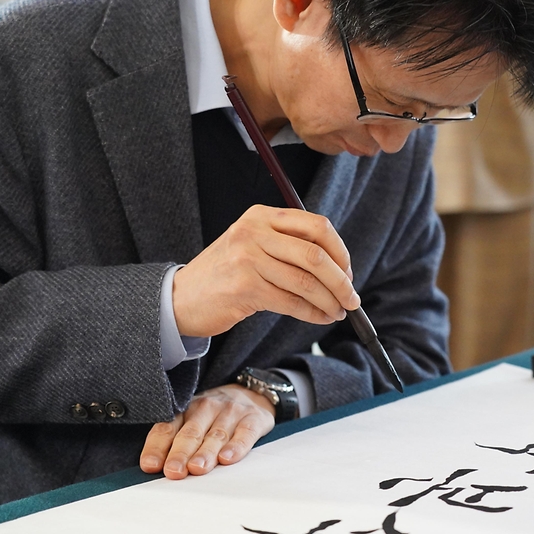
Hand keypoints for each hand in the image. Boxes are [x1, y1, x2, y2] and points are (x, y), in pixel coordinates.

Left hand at [140, 384, 275, 478]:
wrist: (253, 392)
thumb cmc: (215, 415)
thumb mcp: (192, 419)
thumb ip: (174, 440)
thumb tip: (154, 468)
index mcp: (186, 409)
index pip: (167, 427)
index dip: (158, 446)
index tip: (150, 465)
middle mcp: (207, 407)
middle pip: (191, 433)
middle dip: (180, 453)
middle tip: (174, 471)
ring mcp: (231, 412)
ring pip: (216, 435)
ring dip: (206, 453)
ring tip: (197, 468)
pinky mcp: (253, 419)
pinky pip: (244, 433)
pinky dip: (236, 447)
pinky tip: (228, 458)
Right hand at [172, 204, 358, 337]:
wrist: (181, 298)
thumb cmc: (226, 274)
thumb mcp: (253, 245)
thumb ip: (288, 245)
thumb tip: (339, 266)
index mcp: (261, 216)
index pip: (316, 226)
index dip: (340, 251)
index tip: (348, 271)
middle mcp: (254, 232)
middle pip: (315, 254)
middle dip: (341, 280)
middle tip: (351, 297)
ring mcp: (248, 259)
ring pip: (306, 281)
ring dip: (329, 301)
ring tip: (337, 311)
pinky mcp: (245, 287)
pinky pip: (292, 302)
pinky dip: (312, 313)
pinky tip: (320, 318)